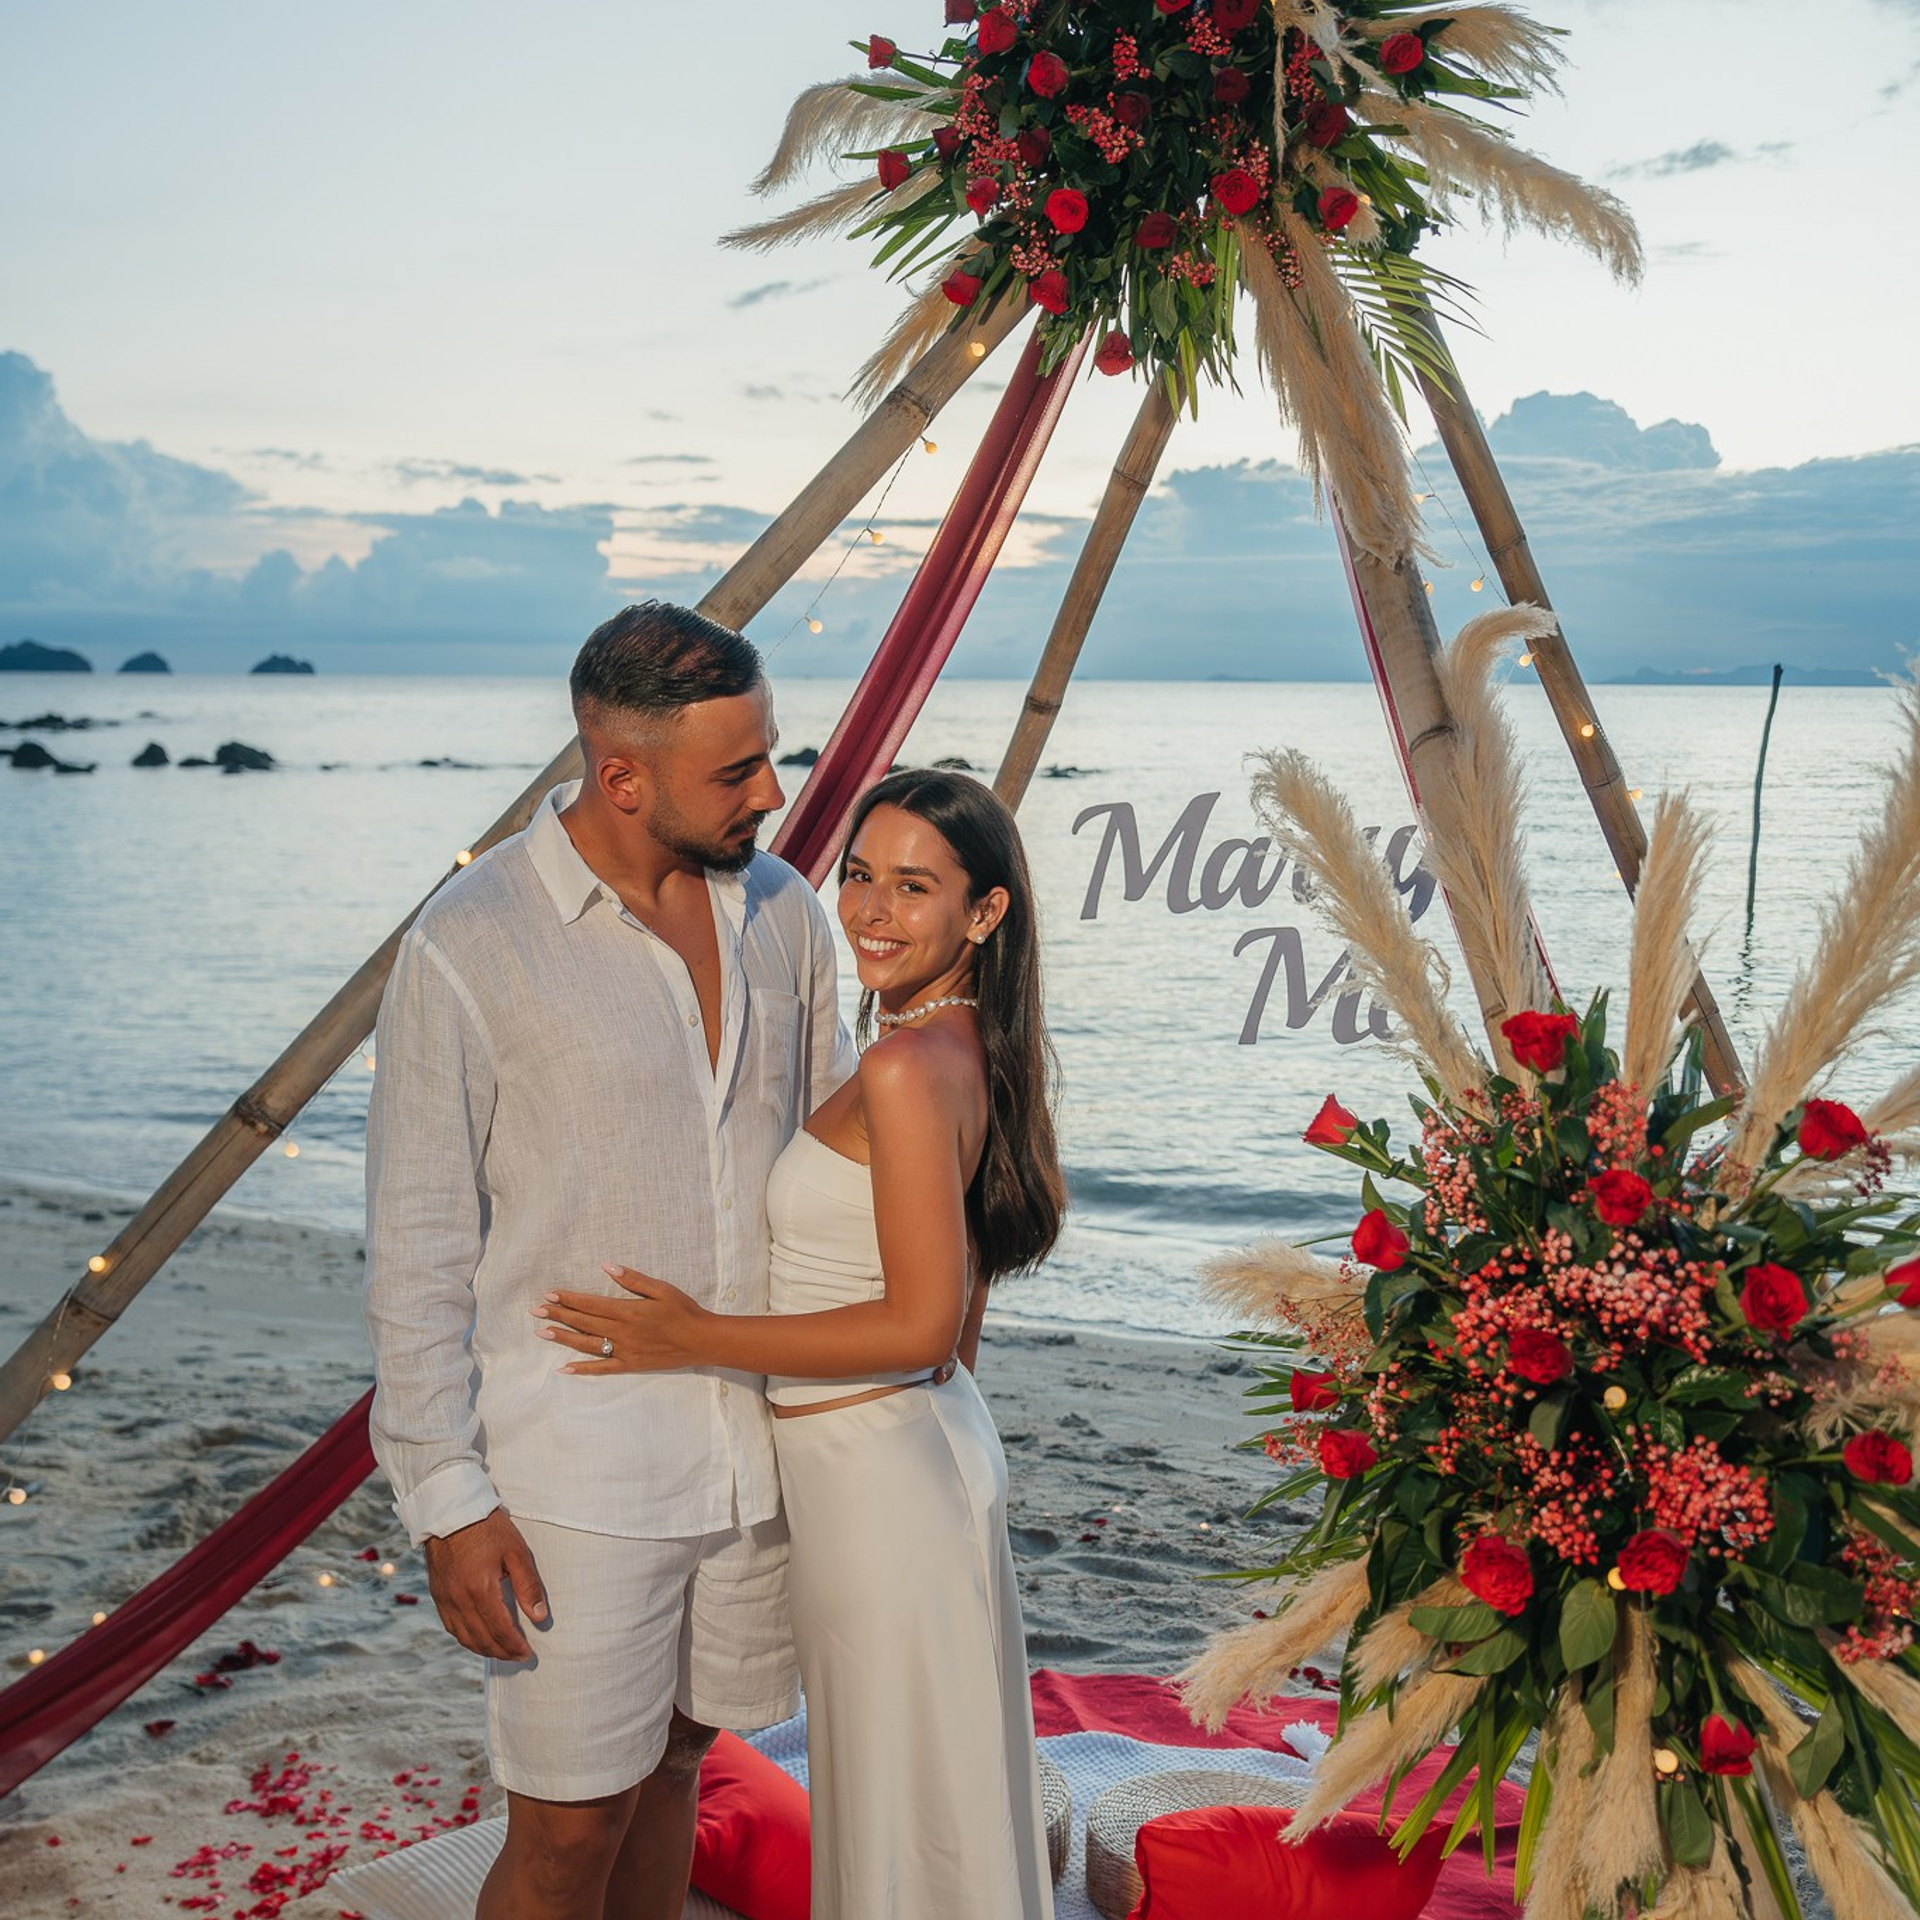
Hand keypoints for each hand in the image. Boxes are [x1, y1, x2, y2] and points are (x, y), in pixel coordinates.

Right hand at [424, 1508, 547, 1660]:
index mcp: (481, 1590)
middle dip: (501, 1652)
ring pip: (464, 1637)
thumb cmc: (488, 1528)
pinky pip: (451, 1626)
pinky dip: (466, 1638)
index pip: (500, 1630)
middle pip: (481, 1639)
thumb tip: (539, 1616)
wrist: (451, 1511)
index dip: (514, 1646)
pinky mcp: (437, 1595)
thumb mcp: (516, 1552)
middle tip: (518, 1657)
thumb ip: (528, 1586)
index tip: (528, 1653)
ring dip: (483, 1649)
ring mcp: (445, 1599)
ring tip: (501, 1652)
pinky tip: (477, 1638)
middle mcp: (459, 1600)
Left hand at [532, 1263, 714, 1373]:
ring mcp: (624, 1351)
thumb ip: (633, 1279)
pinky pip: (602, 1369)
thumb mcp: (662, 1288)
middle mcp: (622, 1332)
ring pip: (587, 1345)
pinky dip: (583, 1370)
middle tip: (535, 1310)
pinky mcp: (630, 1365)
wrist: (702, 1340)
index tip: (549, 1293)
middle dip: (558, 1315)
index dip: (568, 1298)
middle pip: (583, 1323)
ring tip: (542, 1332)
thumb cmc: (684, 1310)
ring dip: (563, 1338)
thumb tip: (607, 1266)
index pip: (590, 1304)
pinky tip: (565, 1369)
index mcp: (628, 1311)